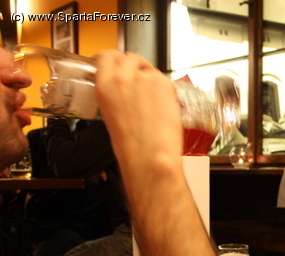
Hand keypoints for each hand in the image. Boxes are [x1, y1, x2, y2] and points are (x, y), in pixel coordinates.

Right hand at [95, 50, 182, 172]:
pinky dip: (164, 88)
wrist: (150, 154)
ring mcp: (144, 78)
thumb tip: (122, 90)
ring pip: (148, 68)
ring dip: (150, 77)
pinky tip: (162, 104)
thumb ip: (114, 95)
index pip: (106, 56)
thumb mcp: (109, 114)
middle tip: (139, 80)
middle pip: (129, 57)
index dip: (113, 58)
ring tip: (152, 99)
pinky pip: (164, 79)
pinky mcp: (164, 83)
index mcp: (104, 86)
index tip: (115, 61)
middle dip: (134, 66)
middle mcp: (123, 77)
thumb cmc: (131, 145)